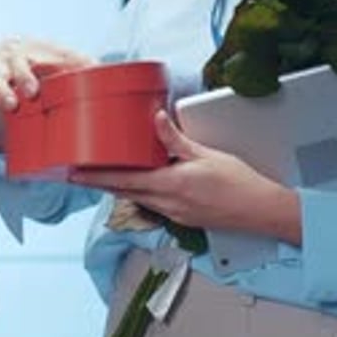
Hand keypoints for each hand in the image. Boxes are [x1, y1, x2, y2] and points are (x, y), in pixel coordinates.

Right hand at [0, 37, 93, 150]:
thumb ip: (79, 62)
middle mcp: (15, 58)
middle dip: (24, 77)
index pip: (45, 55)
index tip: (61, 75)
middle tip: (32, 91)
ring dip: (3, 92)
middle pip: (18, 64)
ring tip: (10, 105)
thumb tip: (102, 70)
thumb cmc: (39, 56)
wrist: (6, 47)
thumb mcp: (58, 54)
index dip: (53, 64)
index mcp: (35, 50)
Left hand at [70, 110, 301, 244]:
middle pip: (125, 192)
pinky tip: (145, 183)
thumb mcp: (206, 154)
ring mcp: (175, 214)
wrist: (259, 210)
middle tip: (82, 173)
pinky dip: (143, 193)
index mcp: (171, 185)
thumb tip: (156, 119)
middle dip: (103, 183)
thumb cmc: (239, 183)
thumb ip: (176, 139)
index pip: (124, 181)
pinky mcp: (183, 218)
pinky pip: (154, 205)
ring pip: (139, 199)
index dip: (98, 178)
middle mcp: (168, 204)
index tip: (77, 173)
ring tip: (109, 175)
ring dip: (122, 188)